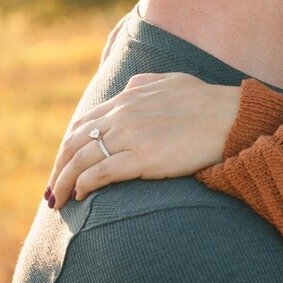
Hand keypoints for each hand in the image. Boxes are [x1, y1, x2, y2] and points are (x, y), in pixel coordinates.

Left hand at [45, 72, 241, 210]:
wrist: (231, 117)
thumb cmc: (207, 101)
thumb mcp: (172, 81)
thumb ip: (145, 83)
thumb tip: (128, 87)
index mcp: (127, 99)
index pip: (83, 125)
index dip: (67, 149)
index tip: (62, 167)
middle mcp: (123, 116)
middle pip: (74, 144)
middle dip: (57, 170)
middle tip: (51, 192)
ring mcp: (131, 137)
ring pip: (81, 161)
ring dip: (63, 183)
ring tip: (57, 202)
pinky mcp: (143, 158)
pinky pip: (101, 173)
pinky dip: (84, 185)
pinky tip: (80, 196)